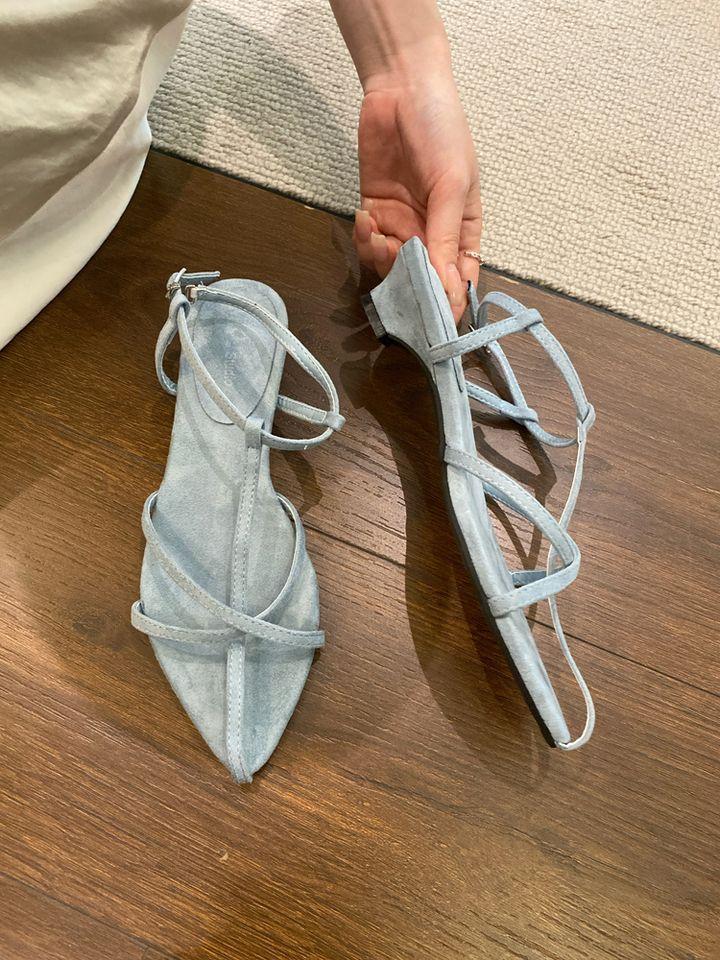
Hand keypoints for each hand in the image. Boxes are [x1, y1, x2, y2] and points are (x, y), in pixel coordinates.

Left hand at [353, 73, 482, 321]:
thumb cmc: (442, 130)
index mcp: (463, 230)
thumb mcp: (452, 185)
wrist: (403, 89)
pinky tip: (366, 220)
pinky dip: (365, 240)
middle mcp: (432, 234)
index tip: (439, 320)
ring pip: (390, 268)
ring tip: (381, 238)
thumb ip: (445, 238)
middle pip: (422, 280)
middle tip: (401, 281)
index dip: (450, 302)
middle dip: (410, 287)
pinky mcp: (375, 213)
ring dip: (383, 262)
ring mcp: (401, 225)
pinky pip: (368, 243)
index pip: (459, 279)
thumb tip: (448, 288)